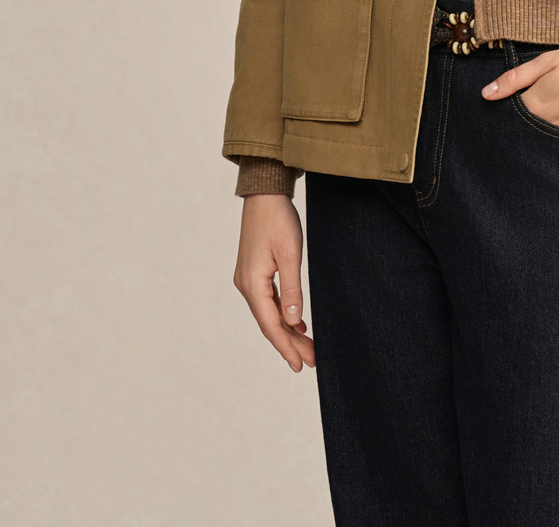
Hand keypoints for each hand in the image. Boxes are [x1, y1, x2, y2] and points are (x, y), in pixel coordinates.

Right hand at [234, 193, 315, 371]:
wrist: (264, 194)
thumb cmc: (278, 220)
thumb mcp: (289, 253)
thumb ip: (291, 288)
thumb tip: (292, 321)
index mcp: (253, 284)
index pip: (271, 325)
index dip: (286, 347)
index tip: (301, 365)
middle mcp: (246, 285)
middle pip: (269, 323)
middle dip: (290, 343)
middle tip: (312, 361)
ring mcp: (248, 279)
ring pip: (269, 313)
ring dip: (288, 330)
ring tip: (308, 347)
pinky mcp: (254, 272)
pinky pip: (268, 301)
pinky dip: (283, 314)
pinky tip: (297, 322)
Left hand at [481, 40, 558, 134]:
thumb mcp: (548, 61)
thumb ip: (515, 78)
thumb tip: (486, 95)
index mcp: (537, 105)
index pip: (512, 115)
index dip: (512, 106)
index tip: (518, 99)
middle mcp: (551, 126)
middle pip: (530, 128)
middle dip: (530, 119)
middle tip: (545, 100)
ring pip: (551, 134)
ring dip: (551, 124)